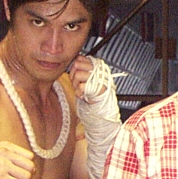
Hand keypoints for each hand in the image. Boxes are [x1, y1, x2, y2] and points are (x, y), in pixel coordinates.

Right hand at [0, 140, 34, 178]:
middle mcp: (2, 152)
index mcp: (5, 146)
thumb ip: (21, 161)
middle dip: (22, 176)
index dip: (23, 167)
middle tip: (7, 177)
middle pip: (30, 166)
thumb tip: (34, 168)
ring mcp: (0, 164)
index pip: (30, 156)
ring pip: (26, 177)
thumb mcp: (6, 162)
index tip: (10, 169)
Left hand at [72, 54, 120, 178]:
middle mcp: (101, 74)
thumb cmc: (95, 106)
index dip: (76, 66)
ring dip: (76, 84)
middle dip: (73, 74)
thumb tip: (74, 61)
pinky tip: (83, 97)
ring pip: (78, 74)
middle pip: (78, 64)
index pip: (83, 58)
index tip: (76, 75)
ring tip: (81, 93)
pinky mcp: (99, 90)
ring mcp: (101, 81)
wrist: (103, 121)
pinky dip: (79, 92)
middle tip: (77, 85)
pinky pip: (82, 86)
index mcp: (99, 70)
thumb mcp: (88, 85)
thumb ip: (82, 73)